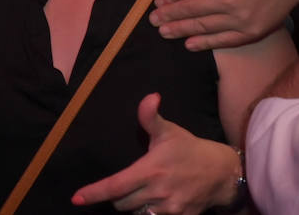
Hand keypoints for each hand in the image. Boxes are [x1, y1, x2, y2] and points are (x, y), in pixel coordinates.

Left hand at [71, 93, 239, 212]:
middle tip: (124, 185)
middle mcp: (156, 192)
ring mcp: (168, 209)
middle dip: (117, 196)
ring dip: (132, 205)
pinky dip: (148, 213)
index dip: (94, 193)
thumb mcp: (169, 131)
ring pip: (136, 214)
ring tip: (138, 193)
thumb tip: (150, 96)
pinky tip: (151, 202)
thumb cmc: (190, 149)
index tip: (76, 198)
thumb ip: (151, 117)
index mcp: (150, 170)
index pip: (115, 186)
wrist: (222, 173)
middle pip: (122, 203)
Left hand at [150, 0, 298, 49]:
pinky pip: (223, 41)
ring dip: (180, 30)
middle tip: (153, 20)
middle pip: (191, 10)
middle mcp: (228, 0)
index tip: (157, 2)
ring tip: (164, 32)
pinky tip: (189, 45)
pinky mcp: (251, 33)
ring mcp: (240, 19)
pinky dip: (204, 44)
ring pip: (203, 27)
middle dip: (169, 16)